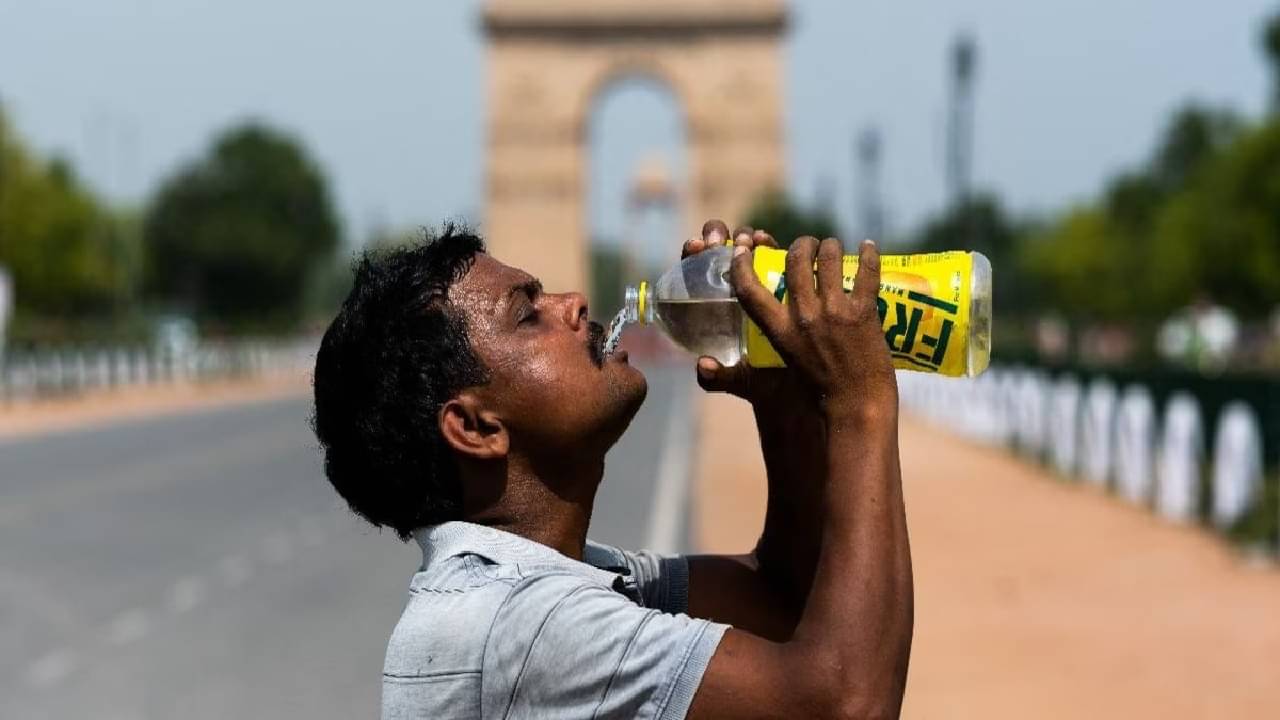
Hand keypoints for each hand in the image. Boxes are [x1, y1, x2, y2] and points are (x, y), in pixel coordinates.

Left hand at [682, 220, 802, 412]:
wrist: (803, 384)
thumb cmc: (765, 382)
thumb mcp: (742, 381)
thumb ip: (720, 377)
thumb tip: (703, 366)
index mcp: (712, 309)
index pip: (693, 275)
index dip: (691, 256)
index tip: (695, 248)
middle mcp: (731, 289)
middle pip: (716, 252)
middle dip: (715, 236)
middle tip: (718, 242)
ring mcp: (757, 280)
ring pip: (743, 247)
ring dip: (742, 237)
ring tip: (747, 239)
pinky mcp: (781, 278)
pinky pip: (770, 254)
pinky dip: (765, 243)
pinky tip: (765, 240)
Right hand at [729, 235, 897, 421]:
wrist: (856, 406)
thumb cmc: (817, 392)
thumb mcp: (781, 365)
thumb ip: (764, 347)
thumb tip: (723, 350)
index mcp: (780, 331)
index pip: (749, 290)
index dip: (742, 265)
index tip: (743, 250)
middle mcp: (804, 317)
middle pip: (795, 260)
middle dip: (801, 244)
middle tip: (809, 246)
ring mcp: (835, 312)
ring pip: (829, 257)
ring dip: (831, 246)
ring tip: (834, 247)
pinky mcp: (864, 312)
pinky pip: (866, 271)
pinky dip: (868, 254)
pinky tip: (867, 246)